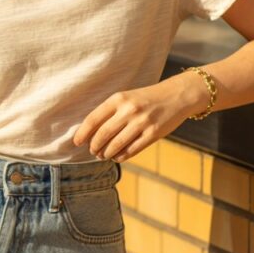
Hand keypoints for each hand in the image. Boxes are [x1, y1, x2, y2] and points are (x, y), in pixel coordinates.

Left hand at [72, 73, 205, 161]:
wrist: (176, 96)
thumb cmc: (146, 99)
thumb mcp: (126, 98)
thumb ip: (110, 112)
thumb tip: (90, 133)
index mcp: (118, 99)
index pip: (93, 119)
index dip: (82, 133)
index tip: (76, 142)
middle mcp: (129, 110)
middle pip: (103, 134)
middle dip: (94, 146)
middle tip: (92, 151)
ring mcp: (142, 122)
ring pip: (116, 144)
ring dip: (106, 153)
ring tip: (103, 155)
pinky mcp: (153, 134)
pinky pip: (132, 150)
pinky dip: (121, 156)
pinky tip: (117, 156)